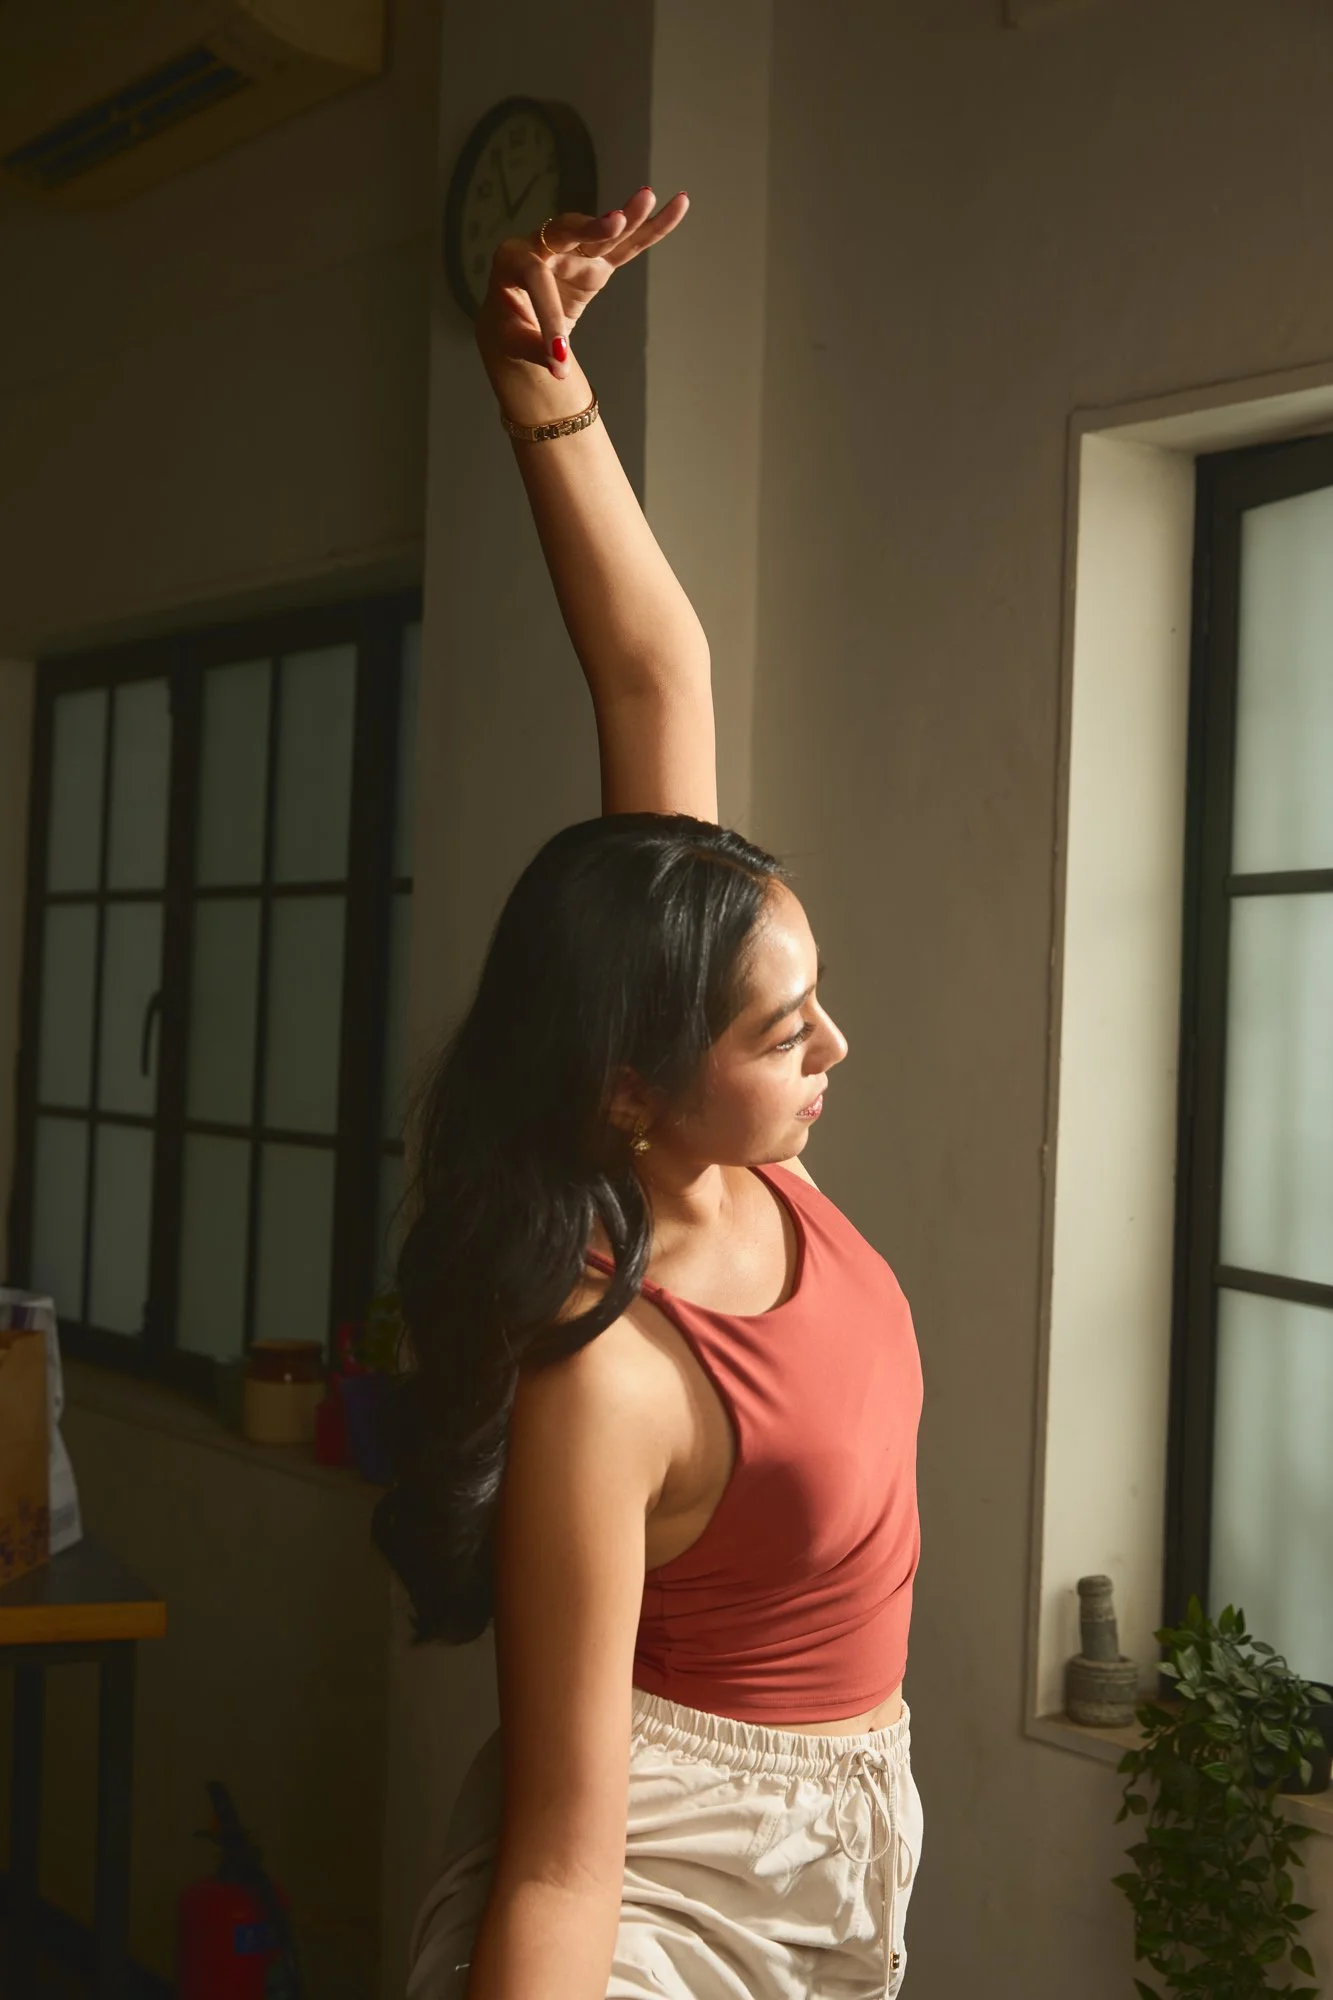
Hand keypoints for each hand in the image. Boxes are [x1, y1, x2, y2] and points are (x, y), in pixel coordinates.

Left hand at [476, 185, 688, 387]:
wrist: (516, 317)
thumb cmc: (509, 328)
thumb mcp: (511, 342)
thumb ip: (533, 349)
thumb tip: (559, 365)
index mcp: (512, 260)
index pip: (535, 280)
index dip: (549, 317)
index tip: (560, 355)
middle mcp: (543, 244)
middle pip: (569, 231)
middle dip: (593, 229)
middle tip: (615, 222)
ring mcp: (574, 250)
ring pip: (604, 232)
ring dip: (629, 217)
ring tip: (648, 198)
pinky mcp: (597, 260)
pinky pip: (627, 245)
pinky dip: (651, 229)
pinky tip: (678, 204)